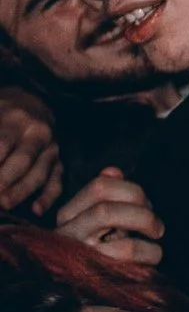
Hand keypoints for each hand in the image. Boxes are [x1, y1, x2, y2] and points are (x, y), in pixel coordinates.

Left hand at [0, 94, 60, 215]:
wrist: (33, 100)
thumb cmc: (3, 112)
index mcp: (15, 119)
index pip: (1, 146)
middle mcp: (37, 133)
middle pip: (22, 161)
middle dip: (4, 181)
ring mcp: (51, 149)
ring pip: (39, 173)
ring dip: (20, 192)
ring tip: (4, 205)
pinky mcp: (59, 162)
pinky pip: (57, 182)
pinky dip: (48, 198)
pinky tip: (36, 210)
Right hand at [54, 165, 161, 266]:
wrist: (80, 297)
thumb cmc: (97, 257)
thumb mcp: (97, 225)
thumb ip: (105, 197)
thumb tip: (114, 172)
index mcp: (69, 215)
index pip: (100, 185)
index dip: (130, 189)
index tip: (146, 204)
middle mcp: (67, 230)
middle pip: (106, 200)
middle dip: (140, 206)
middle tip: (156, 225)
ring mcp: (77, 250)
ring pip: (110, 216)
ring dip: (145, 222)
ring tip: (156, 239)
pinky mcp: (92, 271)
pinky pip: (126, 248)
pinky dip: (149, 250)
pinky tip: (152, 257)